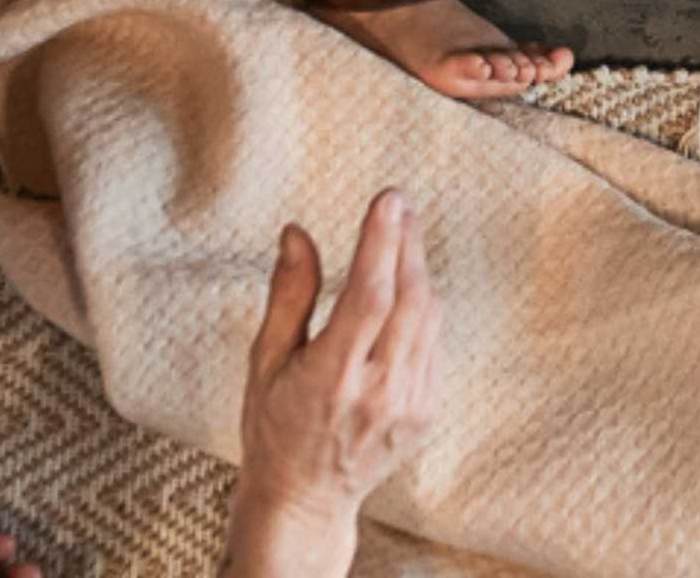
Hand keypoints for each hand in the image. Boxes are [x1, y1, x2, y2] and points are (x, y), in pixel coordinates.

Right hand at [225, 191, 443, 577]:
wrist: (305, 500)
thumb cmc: (275, 426)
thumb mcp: (264, 363)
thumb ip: (288, 295)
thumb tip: (297, 231)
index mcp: (330, 379)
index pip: (368, 297)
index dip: (381, 242)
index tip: (388, 198)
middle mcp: (378, 392)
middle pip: (408, 298)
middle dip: (405, 242)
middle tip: (398, 205)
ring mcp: (409, 404)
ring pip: (429, 315)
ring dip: (418, 269)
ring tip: (402, 235)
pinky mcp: (429, 411)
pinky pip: (435, 341)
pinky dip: (424, 307)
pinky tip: (407, 290)